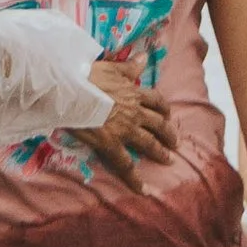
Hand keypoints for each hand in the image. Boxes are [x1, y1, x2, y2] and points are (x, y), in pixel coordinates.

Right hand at [71, 58, 176, 193]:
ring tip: (168, 160)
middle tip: (175, 142)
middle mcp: (134, 112)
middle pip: (158, 124)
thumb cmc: (87, 76)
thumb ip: (130, 66)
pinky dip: (134, 179)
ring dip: (160, 152)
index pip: (156, 101)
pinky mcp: (112, 144)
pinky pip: (126, 165)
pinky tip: (142, 189)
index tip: (168, 115)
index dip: (164, 109)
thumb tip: (144, 57)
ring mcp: (125, 129)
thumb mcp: (111, 66)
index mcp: (133, 93)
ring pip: (148, 143)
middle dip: (168, 133)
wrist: (71, 90)